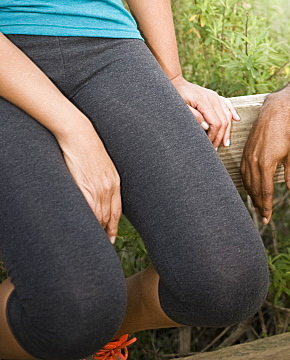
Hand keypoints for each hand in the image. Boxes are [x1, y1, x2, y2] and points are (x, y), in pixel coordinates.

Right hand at [58, 122, 121, 242]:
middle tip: (100, 248)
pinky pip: (90, 214)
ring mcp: (99, 189)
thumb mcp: (100, 165)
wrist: (80, 135)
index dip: (113, 228)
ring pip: (99, 218)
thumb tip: (94, 190)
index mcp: (114, 181)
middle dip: (104, 234)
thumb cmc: (86, 148)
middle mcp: (110, 187)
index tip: (110, 239)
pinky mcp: (86, 189)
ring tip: (89, 246)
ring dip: (96, 233)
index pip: (116, 211)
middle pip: (108, 218)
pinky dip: (88, 225)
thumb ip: (100, 179)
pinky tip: (83, 234)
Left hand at [170, 74, 239, 148]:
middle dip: (220, 136)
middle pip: (224, 121)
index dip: (214, 136)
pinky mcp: (215, 96)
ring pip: (227, 114)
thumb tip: (206, 127)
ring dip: (227, 130)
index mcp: (204, 102)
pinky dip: (232, 112)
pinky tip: (236, 119)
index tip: (209, 145)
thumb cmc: (177, 96)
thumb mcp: (182, 108)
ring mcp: (215, 96)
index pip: (216, 123)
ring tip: (225, 143)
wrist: (176, 83)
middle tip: (215, 148)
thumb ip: (194, 117)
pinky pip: (227, 104)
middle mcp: (213, 98)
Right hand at [240, 94, 289, 223]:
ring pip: (247, 182)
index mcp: (266, 164)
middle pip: (254, 189)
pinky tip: (250, 187)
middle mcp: (254, 162)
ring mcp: (247, 156)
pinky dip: (246, 183)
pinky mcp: (245, 150)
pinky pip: (243, 172)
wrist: (275, 111)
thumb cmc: (286, 131)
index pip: (265, 192)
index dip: (266, 207)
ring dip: (252, 195)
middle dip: (259, 204)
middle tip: (263, 217)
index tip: (267, 219)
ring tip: (257, 205)